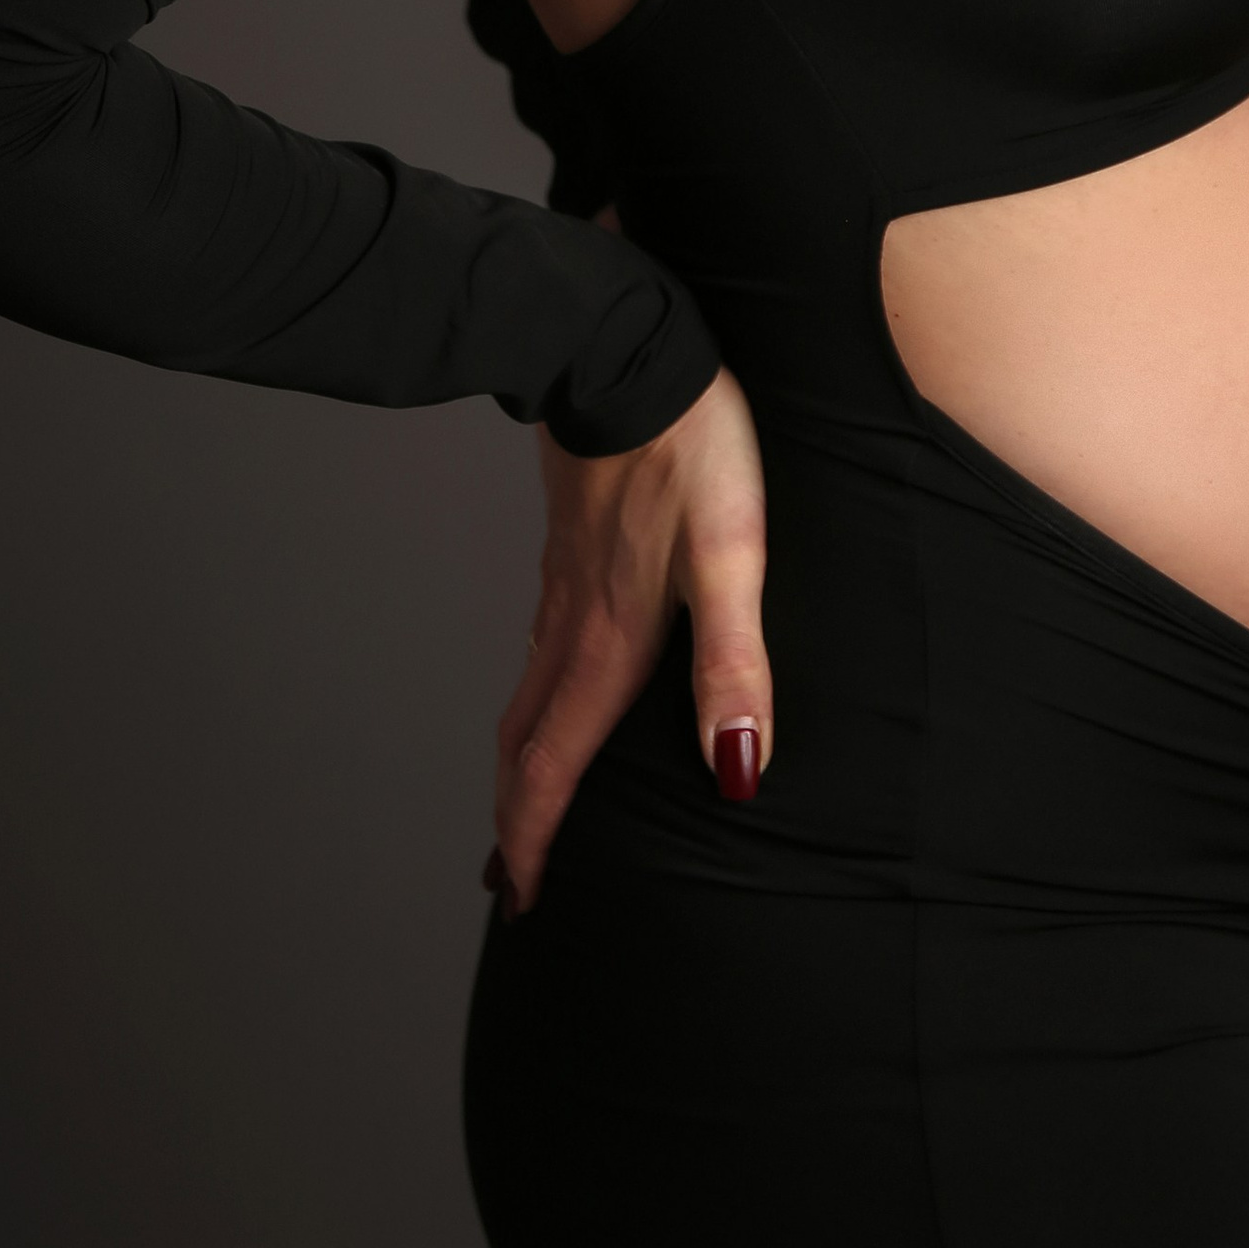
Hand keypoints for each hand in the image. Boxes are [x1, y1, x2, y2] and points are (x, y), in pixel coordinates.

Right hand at [490, 363, 770, 913]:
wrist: (628, 347)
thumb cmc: (694, 444)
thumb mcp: (734, 555)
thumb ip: (735, 664)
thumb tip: (736, 773)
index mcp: (611, 640)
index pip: (556, 765)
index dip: (538, 839)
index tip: (526, 900)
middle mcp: (575, 621)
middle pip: (527, 742)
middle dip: (517, 818)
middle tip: (512, 880)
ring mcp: (564, 580)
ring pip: (527, 692)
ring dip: (520, 759)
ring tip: (524, 800)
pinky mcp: (570, 543)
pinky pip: (540, 641)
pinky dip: (534, 693)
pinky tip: (554, 680)